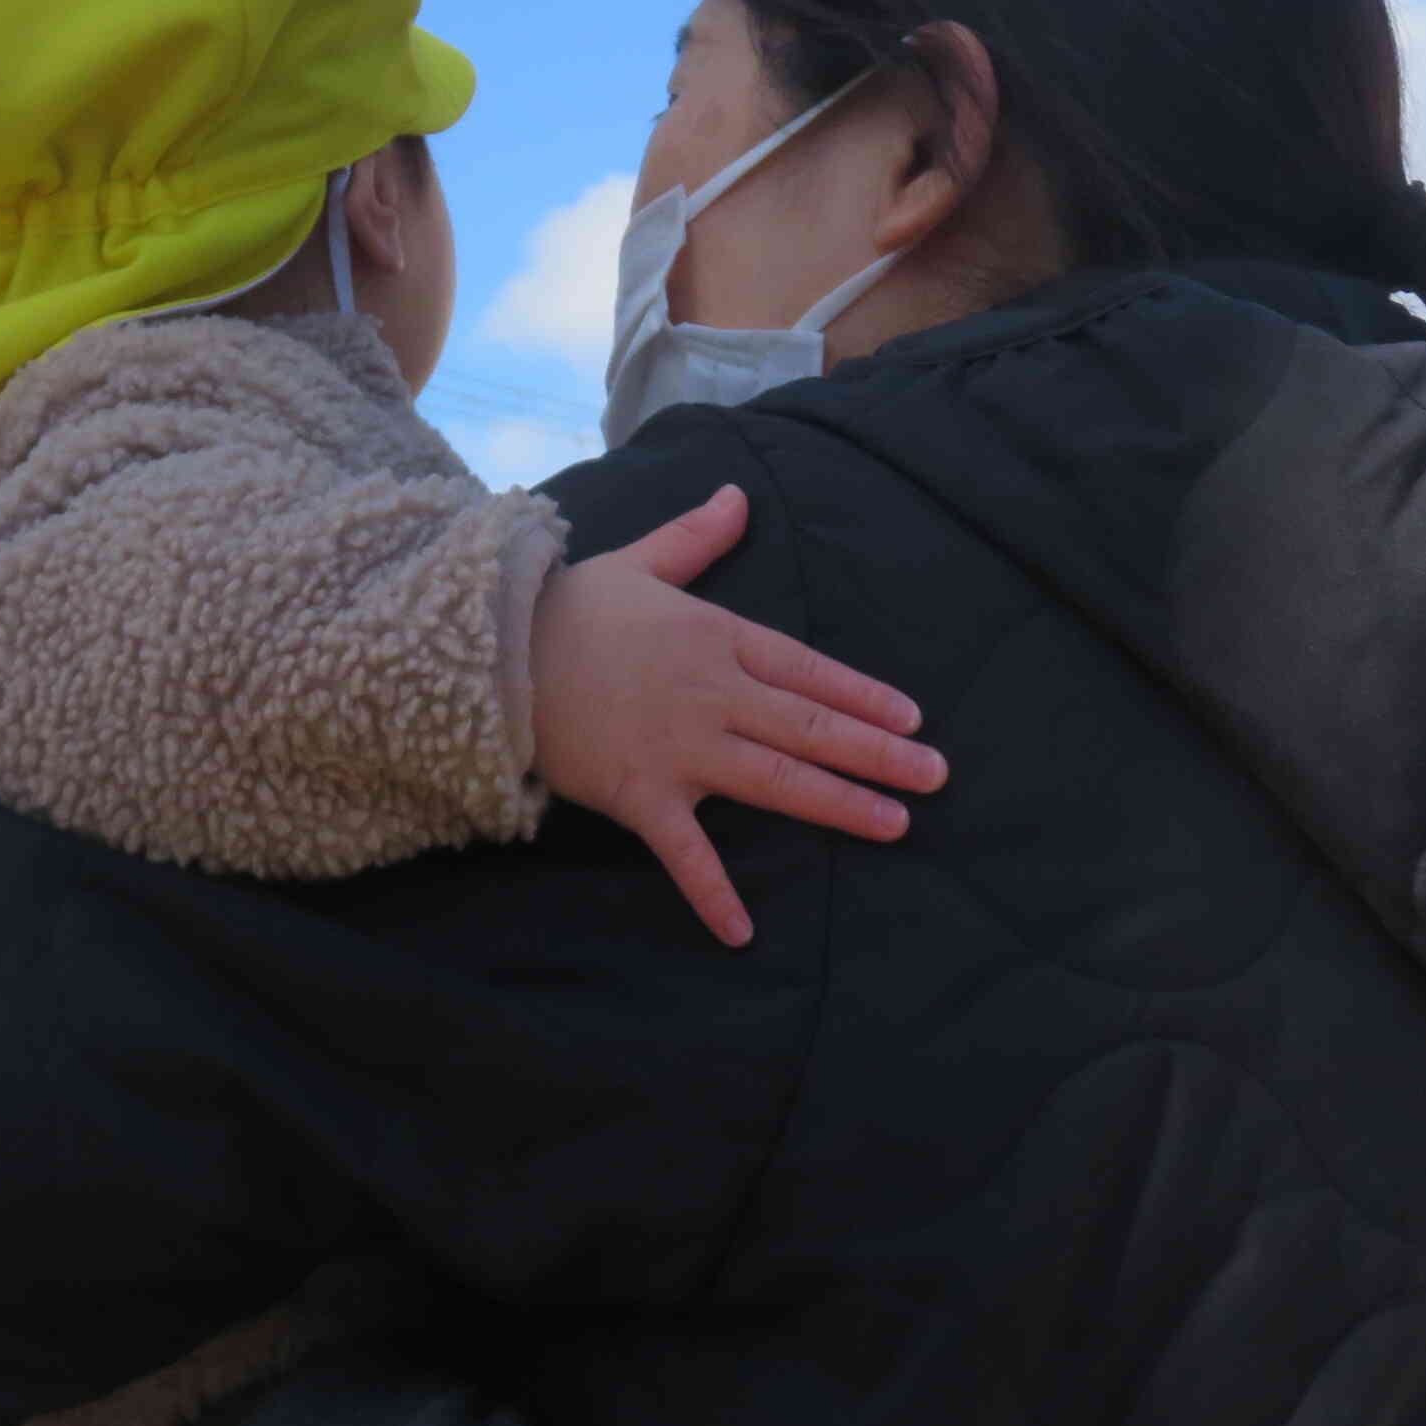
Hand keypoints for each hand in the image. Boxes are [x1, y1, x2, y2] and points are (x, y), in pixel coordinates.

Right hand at [529, 484, 945, 945]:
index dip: (863, 695)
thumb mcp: (638, 561)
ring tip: (895, 823)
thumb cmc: (566, 607)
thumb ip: (695, 538)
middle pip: (811, 727)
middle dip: (879, 753)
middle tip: (936, 776)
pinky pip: (683, 851)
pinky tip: (743, 931)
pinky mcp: (638, 793)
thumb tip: (737, 494)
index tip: (913, 718)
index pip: (808, 670)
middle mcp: (712, 693)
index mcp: (716, 637)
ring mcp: (679, 747)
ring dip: (839, 804)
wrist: (489, 650)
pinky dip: (712, 891)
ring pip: (776, 780)